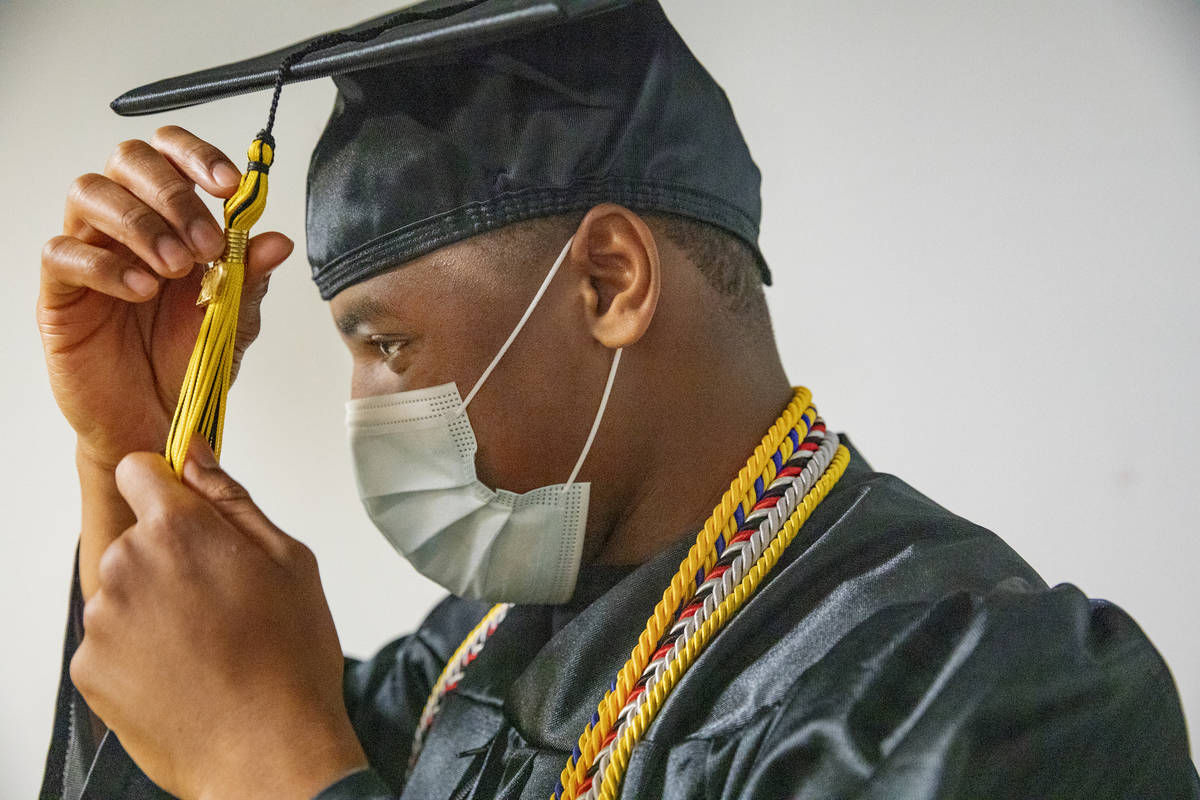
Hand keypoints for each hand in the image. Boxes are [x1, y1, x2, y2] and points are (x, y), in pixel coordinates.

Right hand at [38, 125, 292, 471]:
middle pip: (127, 160)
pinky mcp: (59, 291)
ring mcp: (89, 253)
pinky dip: (106, 265)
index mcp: (172, 220)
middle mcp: (127, 226)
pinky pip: (63, 253)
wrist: (159, 423)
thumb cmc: (189, 363)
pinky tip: (141, 290)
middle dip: (173, 194)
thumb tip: (276, 240)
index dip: (198, 156)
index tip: (232, 185)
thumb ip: (250, 278)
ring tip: (175, 270)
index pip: (171, 155)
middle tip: (206, 245)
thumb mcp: (234, 321)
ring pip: (90, 193)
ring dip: (141, 224)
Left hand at [70, 445, 367, 799]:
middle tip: (224, 598)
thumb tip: (195, 454)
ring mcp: (102, 621)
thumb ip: (232, 499)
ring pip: (126, 589)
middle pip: (137, 536)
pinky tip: (185, 671)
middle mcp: (126, 567)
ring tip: (209, 644)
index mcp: (179, 530)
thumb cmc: (290, 659)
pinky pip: (112, 638)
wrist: (268, 753)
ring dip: (157, 604)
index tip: (188, 509)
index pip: (138, 469)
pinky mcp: (88, 668)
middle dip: (172, 555)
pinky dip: (140, 649)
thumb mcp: (289, 561)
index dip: (165, 485)